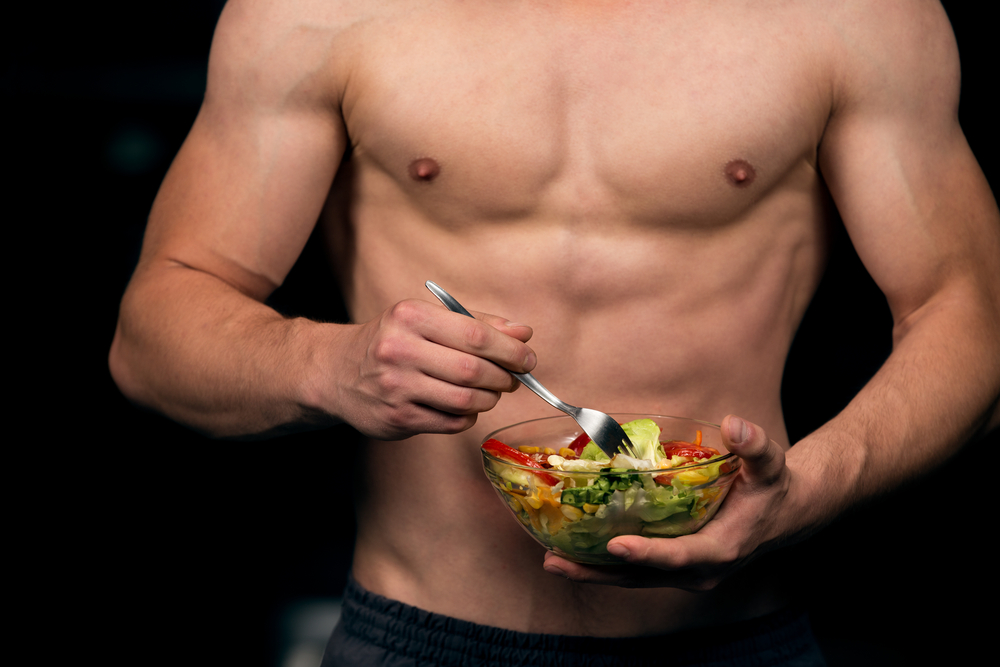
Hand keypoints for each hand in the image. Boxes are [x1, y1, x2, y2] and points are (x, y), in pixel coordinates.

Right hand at [332, 299, 536, 438]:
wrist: (334, 371)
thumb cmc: (391, 340)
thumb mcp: (426, 319)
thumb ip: (477, 323)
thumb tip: (524, 333)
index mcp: (410, 317)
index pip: (475, 335)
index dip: (510, 350)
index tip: (528, 357)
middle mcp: (399, 350)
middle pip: (473, 370)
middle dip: (503, 377)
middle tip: (512, 378)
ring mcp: (396, 388)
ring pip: (464, 400)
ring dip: (488, 399)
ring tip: (490, 392)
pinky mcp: (396, 418)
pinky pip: (450, 422)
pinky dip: (467, 416)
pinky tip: (463, 406)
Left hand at [542, 415, 792, 589]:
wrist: (783, 514)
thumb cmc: (771, 488)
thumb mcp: (770, 464)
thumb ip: (754, 445)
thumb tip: (735, 425)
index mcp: (721, 549)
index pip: (679, 556)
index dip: (647, 553)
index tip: (615, 545)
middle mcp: (699, 570)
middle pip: (642, 576)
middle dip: (598, 571)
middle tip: (555, 562)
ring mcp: (684, 573)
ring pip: (633, 579)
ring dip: (593, 572)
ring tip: (552, 562)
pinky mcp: (674, 567)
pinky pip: (635, 571)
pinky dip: (604, 565)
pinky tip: (573, 552)